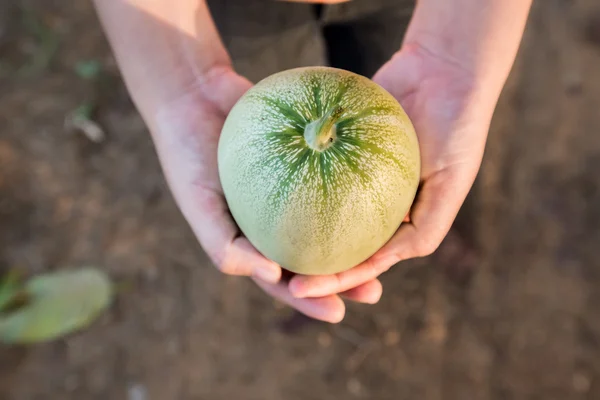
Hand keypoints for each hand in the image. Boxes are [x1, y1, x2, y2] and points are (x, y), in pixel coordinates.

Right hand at [151, 67, 380, 322]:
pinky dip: (353, 189)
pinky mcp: (304, 160)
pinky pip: (331, 178)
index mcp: (250, 240)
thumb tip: (273, 277)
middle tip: (374, 293)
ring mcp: (291, 191)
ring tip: (388, 252)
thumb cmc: (188, 155)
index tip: (338, 314)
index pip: (282, 280)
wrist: (194, 97)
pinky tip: (380, 195)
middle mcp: (274, 221)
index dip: (308, 300)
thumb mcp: (199, 203)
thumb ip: (225, 246)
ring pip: (329, 222)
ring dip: (357, 241)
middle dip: (343, 280)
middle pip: (313, 258)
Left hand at [284, 44, 492, 300]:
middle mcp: (376, 203)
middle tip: (273, 273)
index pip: (362, 261)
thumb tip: (382, 264)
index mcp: (401, 222)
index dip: (333, 280)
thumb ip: (426, 228)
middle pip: (335, 241)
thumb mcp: (451, 184)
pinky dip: (295, 178)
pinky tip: (266, 191)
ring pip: (320, 208)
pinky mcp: (340, 145)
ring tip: (263, 240)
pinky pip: (314, 165)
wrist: (444, 71)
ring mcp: (356, 176)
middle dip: (308, 262)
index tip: (299, 290)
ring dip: (295, 226)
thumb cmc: (457, 129)